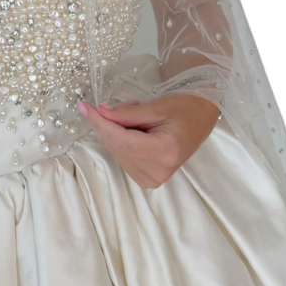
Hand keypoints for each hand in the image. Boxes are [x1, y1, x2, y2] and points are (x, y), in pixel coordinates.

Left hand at [77, 94, 220, 188]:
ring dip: (118, 132)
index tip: (84, 107)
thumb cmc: (183, 110)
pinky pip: (123, 158)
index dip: (100, 122)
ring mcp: (154, 179)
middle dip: (111, 123)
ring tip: (139, 117)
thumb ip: (127, 113)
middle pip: (117, 146)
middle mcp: (158, 171)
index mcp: (164, 151)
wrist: (201, 121)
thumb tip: (100, 112)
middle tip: (129, 105)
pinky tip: (138, 131)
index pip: (120, 139)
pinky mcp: (149, 181)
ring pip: (117, 152)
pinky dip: (123, 142)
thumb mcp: (156, 107)